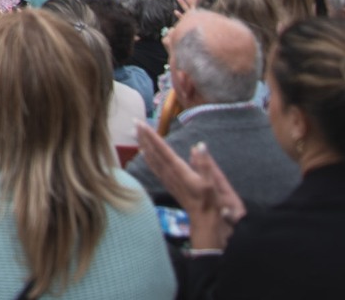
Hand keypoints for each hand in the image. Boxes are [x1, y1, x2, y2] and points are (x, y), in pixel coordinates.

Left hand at [135, 125, 244, 251]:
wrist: (204, 221)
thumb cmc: (209, 202)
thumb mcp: (210, 183)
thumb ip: (205, 164)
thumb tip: (199, 145)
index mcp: (179, 170)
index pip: (162, 149)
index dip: (151, 136)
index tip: (141, 124)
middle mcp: (170, 173)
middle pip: (153, 152)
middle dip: (144, 137)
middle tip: (135, 123)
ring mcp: (168, 179)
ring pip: (152, 159)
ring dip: (144, 145)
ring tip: (136, 133)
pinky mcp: (169, 184)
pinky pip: (154, 167)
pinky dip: (148, 157)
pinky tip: (144, 153)